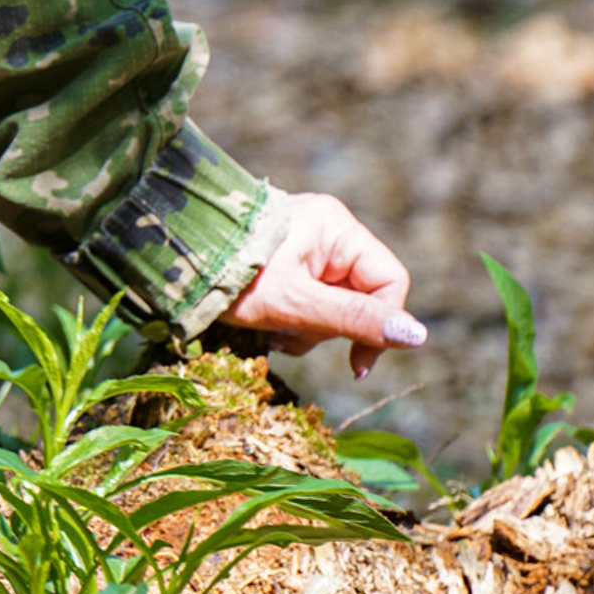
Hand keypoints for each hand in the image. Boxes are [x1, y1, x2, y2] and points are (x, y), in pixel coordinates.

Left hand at [220, 192, 426, 379]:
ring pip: (335, 305)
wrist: (176, 262)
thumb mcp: (296, 303)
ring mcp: (306, 246)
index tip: (357, 366)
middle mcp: (327, 231)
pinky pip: (311, 302)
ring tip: (274, 331)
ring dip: (310, 329)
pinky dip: (295, 321)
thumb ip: (355, 319)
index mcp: (336, 227)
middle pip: (361, 296)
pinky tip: (268, 328)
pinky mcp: (289, 263)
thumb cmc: (235, 276)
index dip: (381, 325)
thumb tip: (418, 336)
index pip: (389, 281)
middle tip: (292, 335)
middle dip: (331, 327)